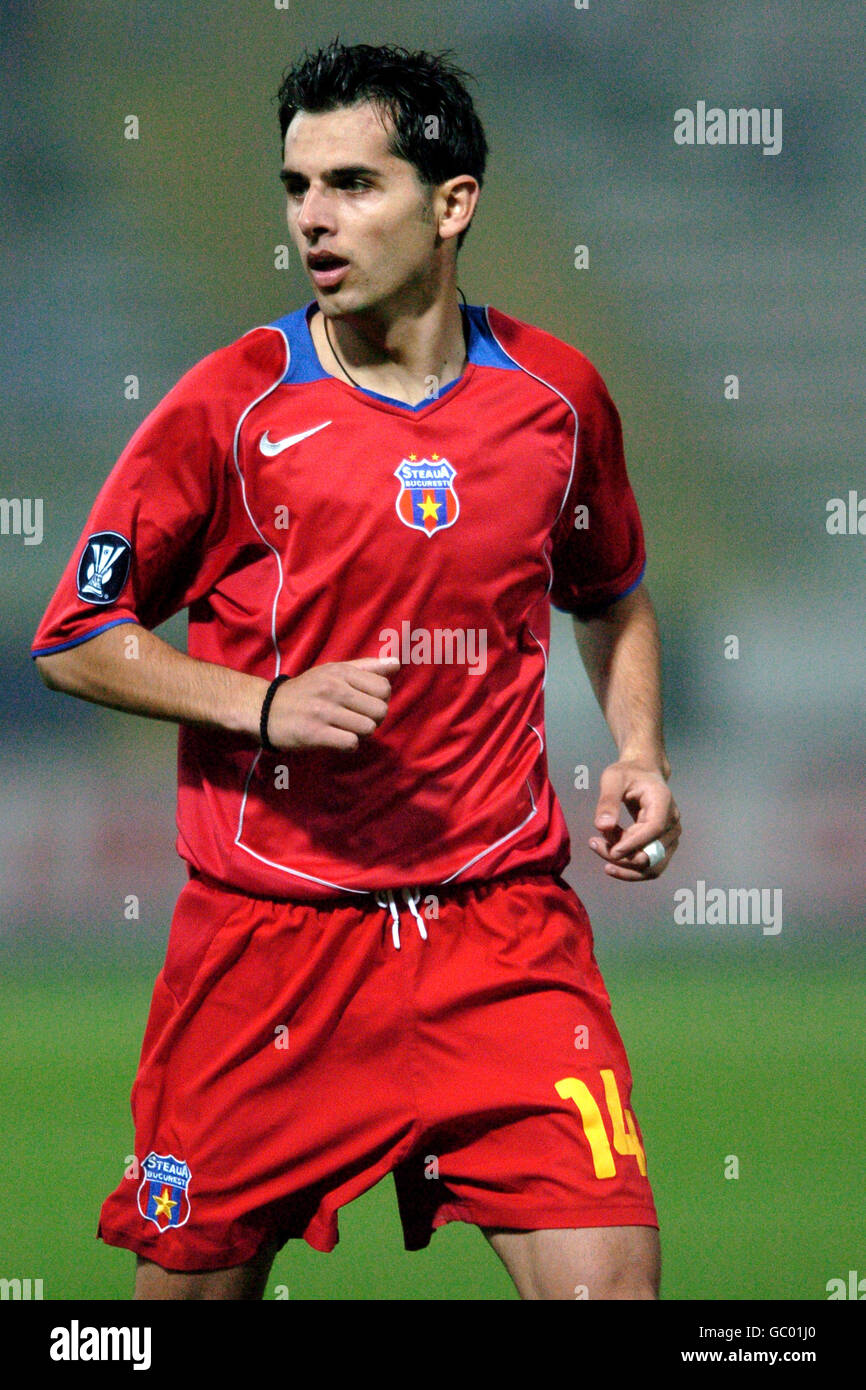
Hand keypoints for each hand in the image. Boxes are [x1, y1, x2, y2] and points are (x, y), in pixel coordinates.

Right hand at [264, 657, 400, 751]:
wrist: (265, 709)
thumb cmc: (306, 691)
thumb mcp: (333, 671)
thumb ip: (366, 667)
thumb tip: (396, 663)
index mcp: (341, 672)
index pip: (384, 688)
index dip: (380, 700)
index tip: (365, 704)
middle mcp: (333, 689)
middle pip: (380, 710)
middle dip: (373, 719)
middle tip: (357, 720)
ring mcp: (323, 711)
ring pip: (368, 728)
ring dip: (360, 733)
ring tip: (345, 729)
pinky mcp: (315, 733)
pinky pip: (351, 743)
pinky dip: (348, 744)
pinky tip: (336, 739)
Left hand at [588, 758, 680, 880]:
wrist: (644, 774)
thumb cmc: (628, 773)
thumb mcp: (613, 778)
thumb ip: (608, 800)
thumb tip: (602, 826)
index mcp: (663, 801)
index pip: (653, 829)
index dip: (633, 844)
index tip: (611, 851)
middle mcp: (672, 822)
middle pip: (652, 852)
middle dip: (622, 857)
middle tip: (594, 843)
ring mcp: (671, 837)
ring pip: (652, 866)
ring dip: (624, 866)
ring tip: (599, 848)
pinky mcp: (665, 846)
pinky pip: (650, 867)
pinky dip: (629, 867)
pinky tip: (609, 857)